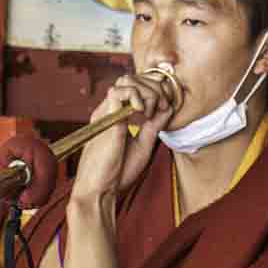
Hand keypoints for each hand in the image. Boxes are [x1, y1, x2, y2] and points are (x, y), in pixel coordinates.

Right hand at [72, 70, 179, 208]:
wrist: (99, 190)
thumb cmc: (118, 172)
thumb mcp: (143, 145)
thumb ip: (153, 125)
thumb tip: (168, 107)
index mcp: (119, 115)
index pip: (137, 86)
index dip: (155, 89)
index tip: (165, 106)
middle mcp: (112, 110)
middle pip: (134, 78)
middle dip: (156, 88)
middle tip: (161, 108)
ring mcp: (107, 112)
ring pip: (127, 79)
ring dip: (147, 91)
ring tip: (150, 112)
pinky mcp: (105, 117)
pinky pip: (119, 90)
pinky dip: (135, 96)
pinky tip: (141, 112)